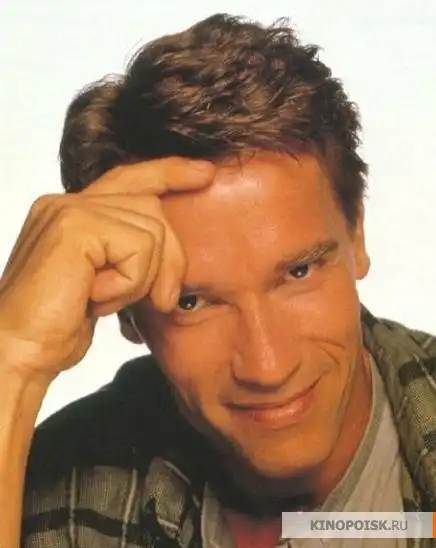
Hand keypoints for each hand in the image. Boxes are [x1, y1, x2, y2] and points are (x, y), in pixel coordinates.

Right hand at [0, 157, 213, 381]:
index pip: (131, 178)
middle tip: (161, 300)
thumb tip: (173, 251)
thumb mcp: (105, 283)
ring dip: (141, 279)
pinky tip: (95, 298)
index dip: (170, 172)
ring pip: (151, 231)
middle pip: (152, 207)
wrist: (19, 352)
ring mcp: (68, 209)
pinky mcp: (75, 226)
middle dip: (170, 258)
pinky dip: (128, 283)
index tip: (205, 173)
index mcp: (72, 212)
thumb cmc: (59, 325)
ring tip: (104, 300)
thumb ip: (129, 255)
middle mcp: (67, 202)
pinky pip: (138, 248)